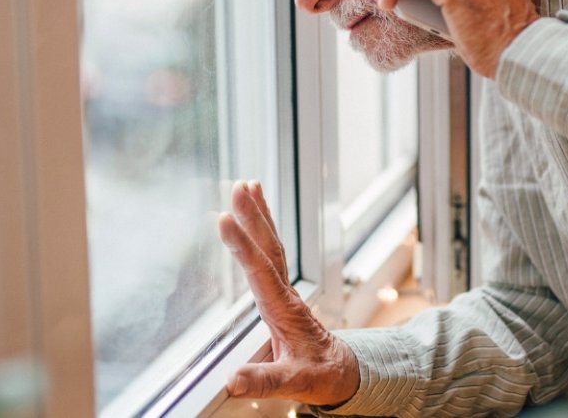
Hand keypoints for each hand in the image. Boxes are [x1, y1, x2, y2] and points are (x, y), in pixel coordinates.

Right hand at [217, 180, 359, 404]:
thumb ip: (264, 381)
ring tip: (247, 186)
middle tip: (238, 186)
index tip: (224, 220)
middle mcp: (285, 293)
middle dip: (253, 216)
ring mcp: (284, 290)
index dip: (241, 244)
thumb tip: (232, 380)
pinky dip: (263, 232)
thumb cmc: (322, 376)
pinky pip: (271, 254)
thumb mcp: (295, 382)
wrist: (342, 374)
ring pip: (272, 245)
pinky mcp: (281, 293)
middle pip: (268, 247)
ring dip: (260, 215)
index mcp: (284, 309)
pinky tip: (255, 218)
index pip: (259, 270)